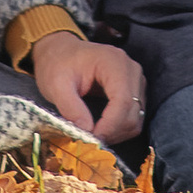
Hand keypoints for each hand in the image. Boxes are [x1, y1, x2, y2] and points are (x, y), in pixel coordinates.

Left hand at [29, 28, 145, 145]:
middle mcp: (130, 69)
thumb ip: (70, 107)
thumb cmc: (57, 64)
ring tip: (94, 134)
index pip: (122, 100)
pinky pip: (134, 117)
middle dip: (112, 132)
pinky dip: (120, 129)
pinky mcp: (134, 90)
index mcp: (113, 62)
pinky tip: (102, 129)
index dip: (109, 125)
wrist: (60, 52)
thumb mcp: (56, 85)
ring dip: (117, 133)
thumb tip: (87, 131)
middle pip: (132, 112)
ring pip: (136, 118)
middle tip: (90, 139)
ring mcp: (135, 80)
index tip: (92, 139)